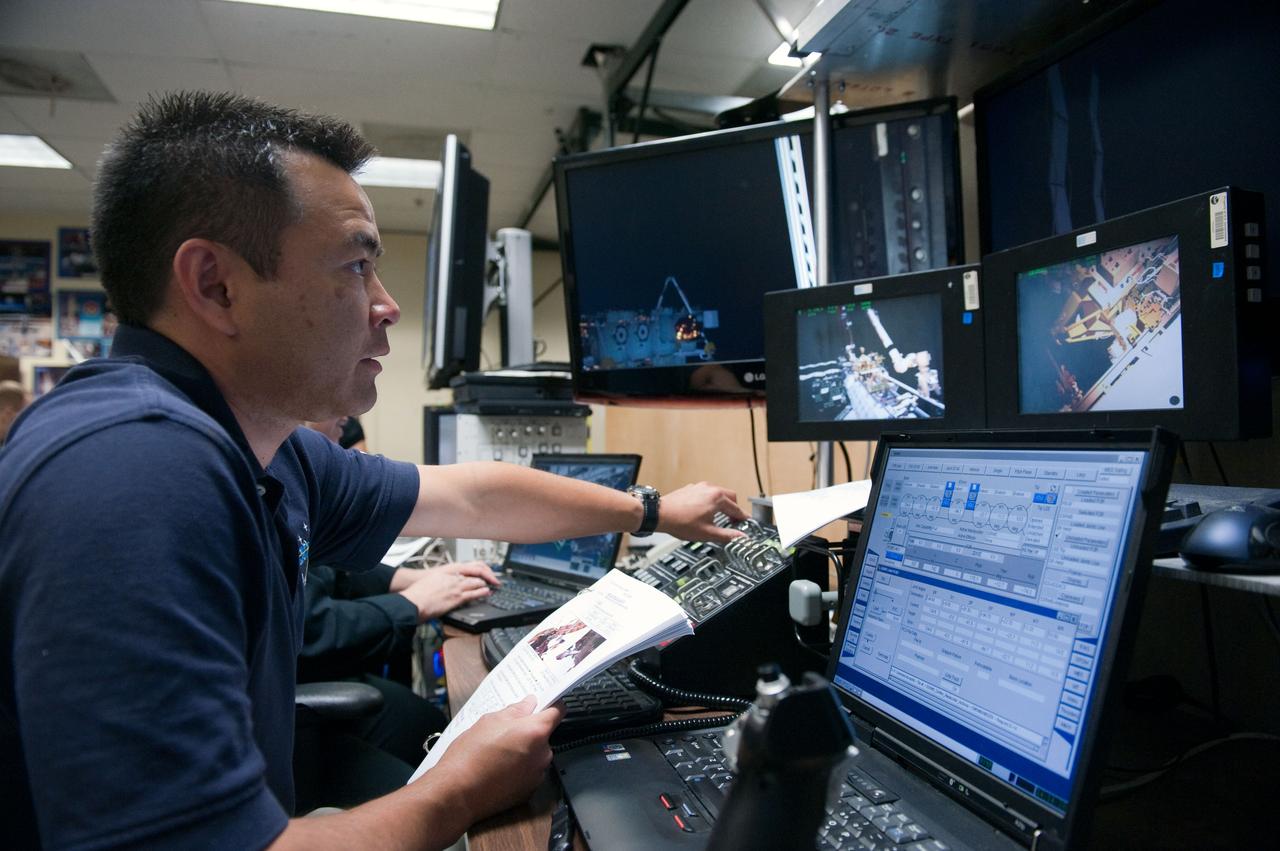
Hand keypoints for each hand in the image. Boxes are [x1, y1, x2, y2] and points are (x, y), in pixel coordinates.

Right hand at [398, 561, 498, 621]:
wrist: (415, 600)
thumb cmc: (420, 590)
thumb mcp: (433, 578)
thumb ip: (443, 578)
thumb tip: (447, 581)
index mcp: (449, 570)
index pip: (472, 565)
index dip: (482, 568)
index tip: (488, 570)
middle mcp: (454, 576)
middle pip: (477, 573)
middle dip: (487, 576)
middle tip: (493, 579)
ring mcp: (456, 587)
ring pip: (477, 582)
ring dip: (485, 584)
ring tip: (491, 586)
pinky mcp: (457, 598)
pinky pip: (474, 594)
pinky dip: (482, 593)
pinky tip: (486, 592)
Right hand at [428, 695, 562, 822]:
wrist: (457, 793)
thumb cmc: (470, 756)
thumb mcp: (489, 721)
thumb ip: (514, 711)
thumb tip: (527, 704)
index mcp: (535, 732)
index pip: (557, 711)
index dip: (549, 705)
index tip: (541, 704)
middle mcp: (542, 754)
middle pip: (544, 735)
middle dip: (528, 731)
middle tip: (505, 731)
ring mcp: (537, 775)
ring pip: (536, 754)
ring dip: (524, 751)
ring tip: (497, 752)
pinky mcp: (529, 791)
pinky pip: (529, 772)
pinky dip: (519, 769)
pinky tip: (498, 768)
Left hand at [657, 481, 746, 543]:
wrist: (660, 514)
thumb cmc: (680, 522)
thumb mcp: (707, 533)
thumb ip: (727, 535)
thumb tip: (740, 537)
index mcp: (717, 498)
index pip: (737, 509)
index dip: (743, 518)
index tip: (745, 523)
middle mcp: (710, 489)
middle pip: (730, 497)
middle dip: (734, 509)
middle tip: (733, 521)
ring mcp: (700, 487)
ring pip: (718, 493)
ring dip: (722, 504)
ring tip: (718, 517)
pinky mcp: (691, 488)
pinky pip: (707, 493)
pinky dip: (710, 501)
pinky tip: (704, 511)